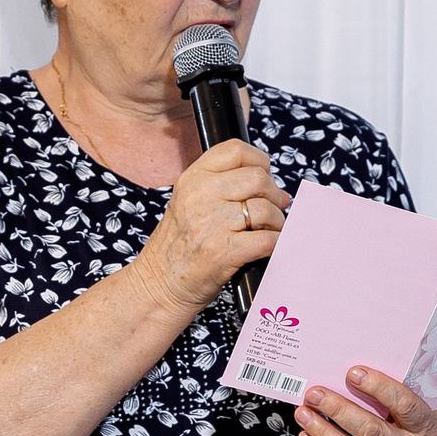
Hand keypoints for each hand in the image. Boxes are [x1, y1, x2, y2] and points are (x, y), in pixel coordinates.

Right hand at [133, 139, 291, 312]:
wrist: (157, 285)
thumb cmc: (179, 247)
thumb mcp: (189, 204)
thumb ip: (225, 189)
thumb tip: (279, 191)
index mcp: (192, 179)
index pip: (236, 150)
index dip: (259, 163)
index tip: (262, 181)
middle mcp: (199, 196)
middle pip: (258, 178)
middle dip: (272, 196)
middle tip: (268, 213)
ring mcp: (210, 223)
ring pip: (266, 209)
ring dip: (276, 224)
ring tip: (266, 233)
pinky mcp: (223, 252)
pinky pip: (267, 240)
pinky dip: (275, 245)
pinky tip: (266, 249)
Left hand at [292, 366, 436, 435]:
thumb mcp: (433, 418)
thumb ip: (406, 399)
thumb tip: (366, 372)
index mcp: (430, 431)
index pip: (405, 406)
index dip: (379, 388)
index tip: (353, 372)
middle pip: (371, 432)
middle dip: (338, 410)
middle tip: (315, 393)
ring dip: (322, 433)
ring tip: (303, 413)